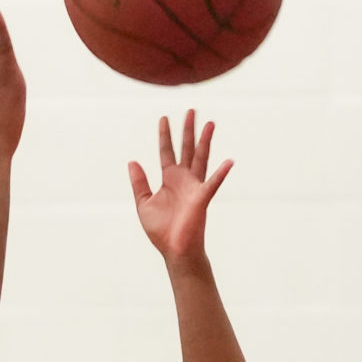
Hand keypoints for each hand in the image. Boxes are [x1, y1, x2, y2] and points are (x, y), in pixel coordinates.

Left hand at [129, 111, 232, 263]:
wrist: (174, 251)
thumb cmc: (161, 231)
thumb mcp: (144, 204)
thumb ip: (139, 183)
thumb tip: (132, 161)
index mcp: (169, 179)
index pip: (166, 151)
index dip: (165, 135)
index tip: (164, 118)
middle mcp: (183, 179)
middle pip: (186, 149)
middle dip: (188, 130)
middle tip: (191, 110)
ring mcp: (194, 187)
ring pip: (201, 158)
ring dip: (205, 141)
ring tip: (210, 123)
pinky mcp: (201, 199)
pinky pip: (213, 183)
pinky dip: (221, 173)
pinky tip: (229, 161)